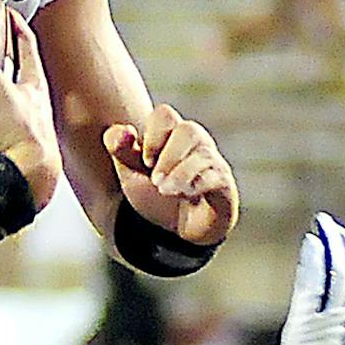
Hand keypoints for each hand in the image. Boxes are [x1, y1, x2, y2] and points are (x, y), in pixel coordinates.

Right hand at [0, 9, 60, 205]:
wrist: (27, 183)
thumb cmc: (23, 140)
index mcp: (34, 87)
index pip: (28, 46)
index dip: (18, 27)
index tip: (9, 14)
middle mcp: (34, 108)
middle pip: (25, 74)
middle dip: (13, 58)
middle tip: (0, 45)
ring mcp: (26, 130)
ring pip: (16, 103)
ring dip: (4, 91)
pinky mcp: (14, 152)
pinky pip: (3, 129)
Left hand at [103, 105, 237, 245]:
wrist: (178, 230)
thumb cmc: (155, 193)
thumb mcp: (130, 173)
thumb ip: (119, 149)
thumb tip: (123, 130)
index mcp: (172, 134)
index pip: (164, 115)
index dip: (152, 135)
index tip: (145, 162)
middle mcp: (197, 143)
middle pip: (189, 130)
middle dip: (168, 156)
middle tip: (156, 180)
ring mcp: (213, 164)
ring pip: (203, 154)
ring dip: (180, 173)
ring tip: (165, 190)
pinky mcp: (225, 186)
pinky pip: (217, 177)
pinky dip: (198, 184)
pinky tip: (187, 195)